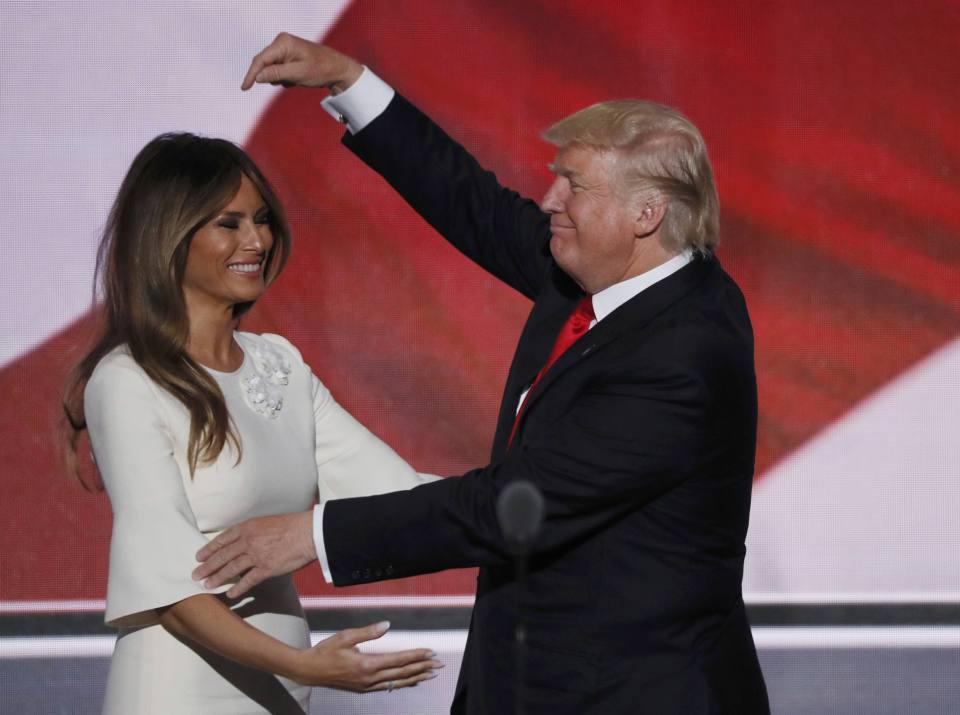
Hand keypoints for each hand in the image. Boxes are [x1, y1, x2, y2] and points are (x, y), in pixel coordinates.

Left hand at [193, 511, 315, 597]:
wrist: (308, 532)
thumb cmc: (292, 526)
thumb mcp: (267, 522)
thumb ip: (254, 532)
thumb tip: (246, 540)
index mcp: (248, 527)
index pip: (222, 539)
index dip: (208, 549)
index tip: (199, 556)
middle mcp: (248, 541)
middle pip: (222, 555)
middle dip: (207, 566)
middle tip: (196, 574)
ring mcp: (256, 555)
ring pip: (230, 568)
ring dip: (217, 578)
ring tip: (207, 585)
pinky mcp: (266, 568)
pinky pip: (247, 581)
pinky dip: (237, 588)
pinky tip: (230, 594)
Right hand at [241, 32, 362, 92]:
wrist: (337, 69)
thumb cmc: (320, 70)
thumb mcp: (298, 74)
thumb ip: (276, 74)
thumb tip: (257, 77)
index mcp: (283, 43)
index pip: (260, 59)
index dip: (251, 74)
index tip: (244, 88)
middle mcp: (281, 43)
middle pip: (264, 63)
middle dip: (271, 77)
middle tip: (290, 81)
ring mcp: (284, 49)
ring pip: (271, 69)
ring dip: (280, 79)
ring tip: (298, 79)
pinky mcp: (288, 56)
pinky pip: (278, 71)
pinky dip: (285, 78)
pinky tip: (298, 78)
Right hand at [289, 621, 441, 691]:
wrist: (309, 670)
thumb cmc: (326, 651)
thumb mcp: (345, 636)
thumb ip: (368, 632)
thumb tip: (387, 624)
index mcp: (366, 664)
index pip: (398, 660)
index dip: (416, 656)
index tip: (430, 652)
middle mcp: (369, 678)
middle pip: (402, 673)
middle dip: (422, 668)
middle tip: (439, 664)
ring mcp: (367, 686)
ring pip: (397, 683)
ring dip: (416, 678)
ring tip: (430, 674)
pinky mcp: (363, 688)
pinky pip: (388, 687)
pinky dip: (402, 684)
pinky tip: (410, 681)